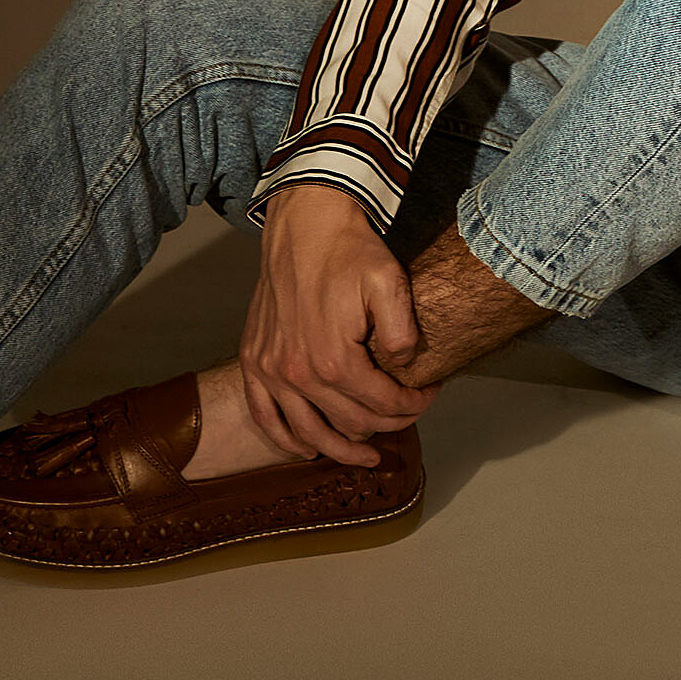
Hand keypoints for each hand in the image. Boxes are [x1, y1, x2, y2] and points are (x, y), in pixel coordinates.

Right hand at [240, 183, 438, 465]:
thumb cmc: (348, 250)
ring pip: (307, 432)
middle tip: (406, 416)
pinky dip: (285, 439)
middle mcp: (296, 373)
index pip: (380, 403)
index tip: (427, 396)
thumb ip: (401, 332)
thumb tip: (403, 367)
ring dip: (339, 449)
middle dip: (384, 424)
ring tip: (365, 456)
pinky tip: (305, 449)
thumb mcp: (390, 282)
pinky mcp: (253, 360)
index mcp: (333, 360)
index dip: (410, 405)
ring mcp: (269, 369)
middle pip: (348, 422)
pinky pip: (264, 416)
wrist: (305, 223)